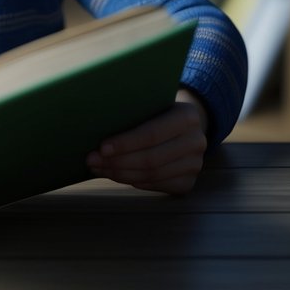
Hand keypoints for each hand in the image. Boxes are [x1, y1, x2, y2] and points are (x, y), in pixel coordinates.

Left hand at [86, 90, 208, 194]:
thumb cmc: (157, 112)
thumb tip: (95, 125)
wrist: (183, 126)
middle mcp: (197, 141)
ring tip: (98, 167)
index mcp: (188, 116)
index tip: (102, 148)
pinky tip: (115, 174)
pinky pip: (156, 185)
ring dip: (120, 174)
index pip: (153, 134)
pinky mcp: (188, 181)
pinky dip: (133, 181)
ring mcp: (195, 164)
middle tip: (92, 160)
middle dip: (117, 162)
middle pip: (151, 159)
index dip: (126, 143)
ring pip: (152, 175)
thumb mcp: (151, 104)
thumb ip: (133, 112)